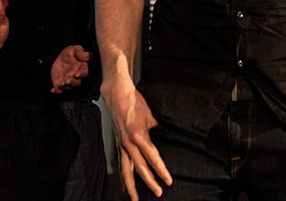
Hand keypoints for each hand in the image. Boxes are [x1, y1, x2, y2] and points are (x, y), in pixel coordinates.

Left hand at [50, 45, 91, 92]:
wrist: (59, 58)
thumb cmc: (70, 53)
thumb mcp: (74, 50)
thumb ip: (81, 53)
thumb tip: (89, 55)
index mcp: (82, 68)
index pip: (84, 73)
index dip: (81, 74)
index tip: (77, 74)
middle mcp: (76, 76)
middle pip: (77, 82)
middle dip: (72, 82)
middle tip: (68, 80)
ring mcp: (68, 81)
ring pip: (69, 86)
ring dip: (65, 86)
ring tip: (61, 83)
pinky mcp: (61, 84)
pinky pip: (59, 90)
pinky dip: (56, 91)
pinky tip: (53, 90)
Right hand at [101, 77, 171, 199]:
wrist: (117, 94)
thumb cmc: (135, 102)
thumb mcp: (152, 115)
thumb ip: (159, 128)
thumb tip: (168, 135)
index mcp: (139, 136)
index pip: (153, 158)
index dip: (161, 171)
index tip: (168, 180)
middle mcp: (129, 143)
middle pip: (140, 168)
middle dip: (150, 182)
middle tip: (159, 193)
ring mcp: (121, 145)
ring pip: (126, 171)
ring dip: (131, 187)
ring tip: (136, 199)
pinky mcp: (118, 145)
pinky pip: (121, 164)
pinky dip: (123, 177)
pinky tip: (126, 185)